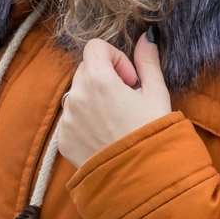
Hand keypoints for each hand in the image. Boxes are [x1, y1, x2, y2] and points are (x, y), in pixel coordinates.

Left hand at [56, 33, 171, 167]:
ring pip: (78, 94)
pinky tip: (106, 137)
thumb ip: (148, 61)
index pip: (95, 47)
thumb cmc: (153, 135)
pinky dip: (86, 121)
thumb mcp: (157, 94)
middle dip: (105, 78)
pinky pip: (72, 118)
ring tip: (117, 121)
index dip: (116, 58)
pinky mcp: (62, 139)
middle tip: (127, 101)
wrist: (142, 181)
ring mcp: (67, 119)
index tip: (130, 80)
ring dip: (94, 99)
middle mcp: (76, 96)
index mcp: (97, 79)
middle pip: (86, 70)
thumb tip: (147, 36)